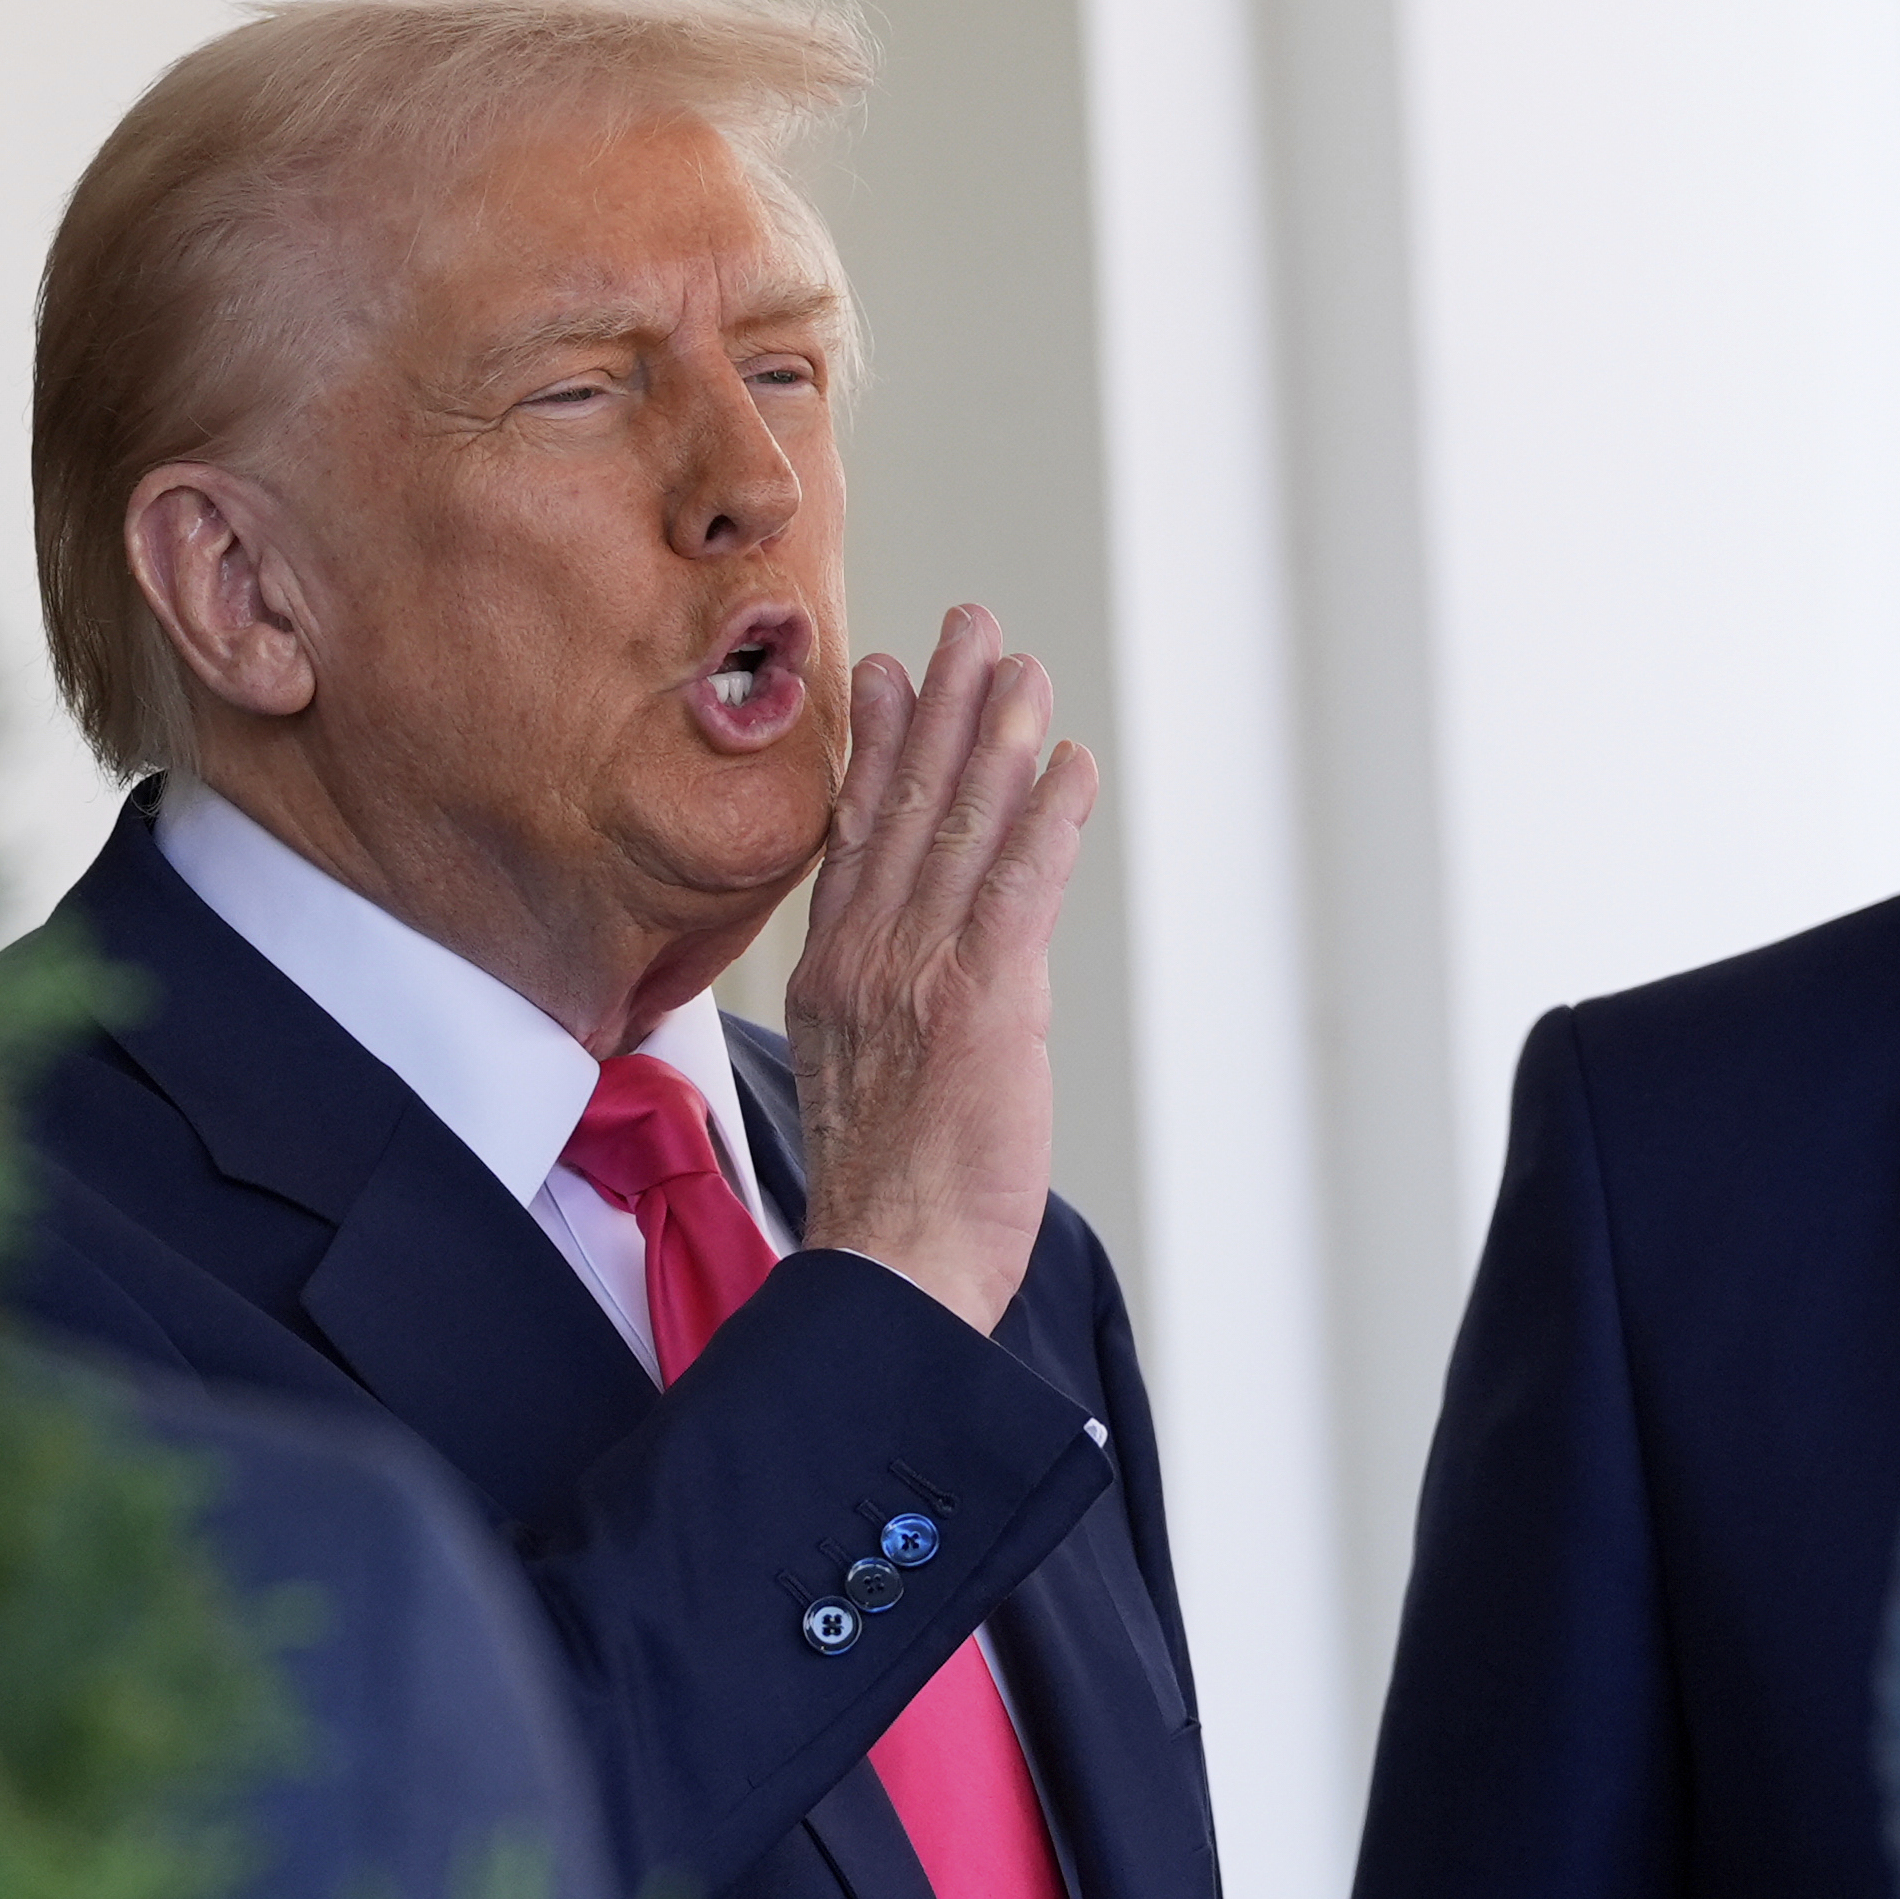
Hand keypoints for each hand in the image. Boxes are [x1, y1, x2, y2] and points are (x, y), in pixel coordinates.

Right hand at [788, 606, 1099, 1331]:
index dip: (878, 747)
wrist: (886, 1271)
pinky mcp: (981, 1003)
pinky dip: (1045, 819)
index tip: (887, 672)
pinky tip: (1066, 764)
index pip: (858, 837)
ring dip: (998, 737)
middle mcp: (867, 960)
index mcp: (833, 978)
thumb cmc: (887, 1207)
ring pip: (962, 830)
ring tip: (1021, 666)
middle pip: (908, 807)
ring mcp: (919, 975)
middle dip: (942, 707)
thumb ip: (874, 1012)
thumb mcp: (858, 1085)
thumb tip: (897, 982)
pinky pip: (1016, 889)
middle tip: (968, 627)